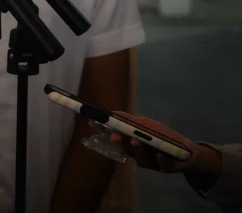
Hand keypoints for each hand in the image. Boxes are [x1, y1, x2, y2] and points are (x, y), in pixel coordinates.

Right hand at [98, 113, 221, 177]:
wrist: (187, 151)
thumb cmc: (164, 136)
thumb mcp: (146, 124)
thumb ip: (130, 120)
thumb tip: (112, 112)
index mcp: (130, 143)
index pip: (114, 137)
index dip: (103, 131)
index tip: (93, 123)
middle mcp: (138, 154)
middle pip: (126, 149)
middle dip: (121, 143)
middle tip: (116, 136)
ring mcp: (151, 162)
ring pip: (141, 159)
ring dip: (139, 150)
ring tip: (137, 141)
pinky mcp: (165, 168)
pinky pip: (162, 165)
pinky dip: (161, 159)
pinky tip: (160, 154)